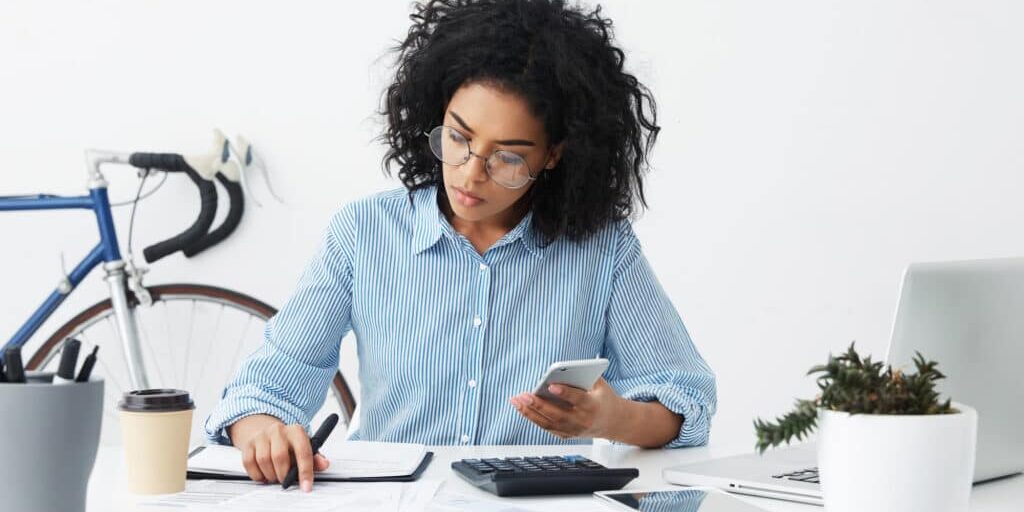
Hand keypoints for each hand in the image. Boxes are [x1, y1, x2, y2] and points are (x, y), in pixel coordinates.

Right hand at [227, 414, 330, 490]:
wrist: (268, 433)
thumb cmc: (289, 444)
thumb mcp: (305, 447)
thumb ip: (315, 457)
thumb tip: (323, 464)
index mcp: (296, 431)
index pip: (303, 452)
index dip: (305, 471)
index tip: (306, 486)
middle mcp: (278, 430)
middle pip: (279, 457)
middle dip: (283, 474)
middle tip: (285, 480)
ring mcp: (262, 436)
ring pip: (263, 460)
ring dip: (270, 475)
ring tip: (275, 476)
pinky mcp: (249, 444)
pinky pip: (249, 463)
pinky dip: (257, 474)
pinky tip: (264, 474)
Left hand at [509, 377, 623, 439]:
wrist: (613, 422)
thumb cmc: (603, 398)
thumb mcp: (600, 383)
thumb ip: (584, 375)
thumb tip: (563, 369)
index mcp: (593, 406)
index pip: (578, 399)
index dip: (565, 393)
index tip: (551, 385)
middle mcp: (583, 421)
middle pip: (558, 414)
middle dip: (539, 405)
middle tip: (523, 395)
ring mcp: (574, 431)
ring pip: (549, 423)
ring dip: (530, 413)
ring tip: (516, 401)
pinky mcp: (566, 435)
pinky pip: (547, 427)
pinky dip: (534, 418)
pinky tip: (523, 408)